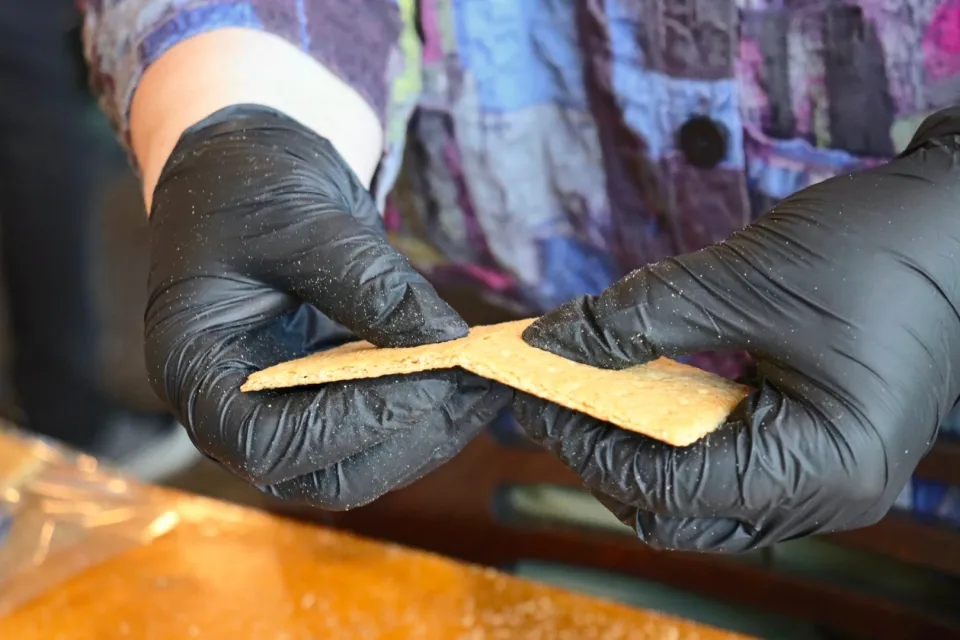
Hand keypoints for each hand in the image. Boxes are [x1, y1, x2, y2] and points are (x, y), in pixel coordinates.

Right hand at [145, 105, 508, 508]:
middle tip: (477, 390)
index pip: (265, 442)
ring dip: (428, 431)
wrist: (246, 167)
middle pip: (321, 473)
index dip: (348, 425)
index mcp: (193, 368)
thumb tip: (447, 340)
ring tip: (489, 383)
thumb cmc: (247, 183)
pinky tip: (469, 377)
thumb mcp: (301, 219)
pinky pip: (375, 428)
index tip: (427, 382)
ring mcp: (279, 409)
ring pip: (359, 462)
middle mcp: (232, 407)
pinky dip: (425, 411)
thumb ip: (368, 283)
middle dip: (406, 438)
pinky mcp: (322, 396)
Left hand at [512, 108, 959, 550]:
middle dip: (606, 457)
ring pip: (700, 499)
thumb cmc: (874, 245)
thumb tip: (552, 342)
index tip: (531, 395)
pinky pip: (729, 468)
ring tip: (592, 393)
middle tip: (556, 399)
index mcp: (821, 465)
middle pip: (677, 512)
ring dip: (640, 451)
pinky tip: (647, 392)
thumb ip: (638, 317)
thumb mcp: (741, 277)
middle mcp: (830, 494)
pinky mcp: (821, 450)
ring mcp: (829, 478)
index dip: (586, 441)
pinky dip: (679, 437)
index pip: (666, 486)